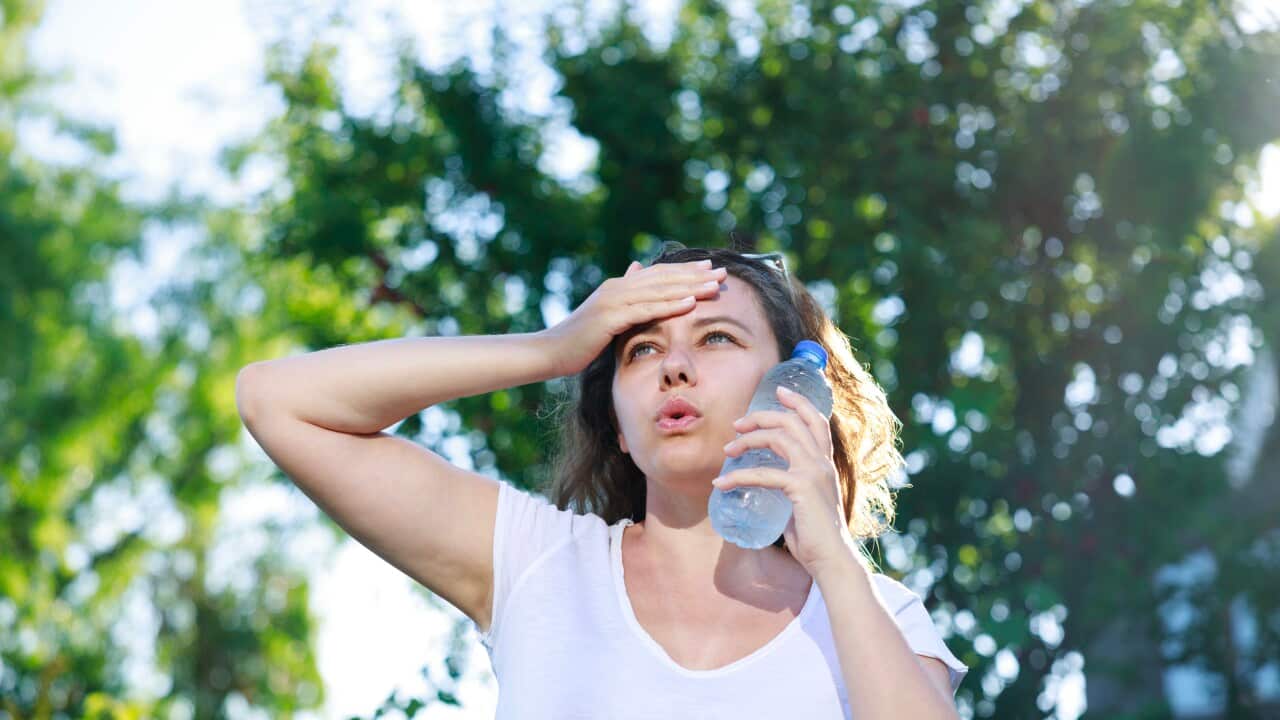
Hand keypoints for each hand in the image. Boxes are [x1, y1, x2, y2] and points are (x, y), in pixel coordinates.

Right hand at [538, 259, 727, 376]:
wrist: (549, 351)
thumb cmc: (578, 341)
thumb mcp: (605, 317)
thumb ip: (623, 297)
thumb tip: (637, 270)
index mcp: (619, 287)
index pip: (658, 275)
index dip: (685, 271)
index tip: (709, 269)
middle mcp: (618, 288)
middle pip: (664, 278)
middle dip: (695, 275)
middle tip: (722, 272)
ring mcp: (613, 301)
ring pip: (659, 291)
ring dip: (690, 287)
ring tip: (714, 285)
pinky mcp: (610, 317)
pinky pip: (646, 310)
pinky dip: (670, 305)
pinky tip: (690, 303)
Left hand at [713, 385, 856, 579]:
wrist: (832, 561)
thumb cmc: (816, 539)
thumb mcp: (804, 504)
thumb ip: (790, 490)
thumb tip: (765, 491)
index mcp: (825, 464)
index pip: (817, 421)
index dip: (798, 402)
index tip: (778, 391)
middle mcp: (822, 462)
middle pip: (792, 421)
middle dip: (762, 416)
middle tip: (737, 425)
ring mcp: (814, 472)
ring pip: (778, 437)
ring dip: (748, 439)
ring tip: (727, 450)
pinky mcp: (801, 487)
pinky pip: (763, 473)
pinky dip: (738, 476)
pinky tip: (720, 484)